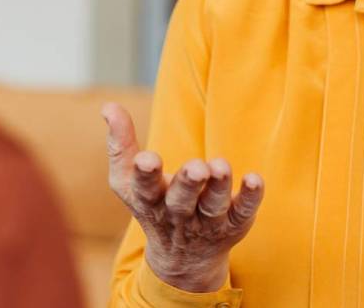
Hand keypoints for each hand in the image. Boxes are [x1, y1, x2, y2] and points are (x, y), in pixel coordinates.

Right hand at [102, 102, 264, 293]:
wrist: (183, 258)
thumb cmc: (154, 204)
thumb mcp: (129, 181)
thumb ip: (121, 144)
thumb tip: (108, 106)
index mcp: (149, 201)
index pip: (144, 189)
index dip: (145, 174)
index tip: (147, 159)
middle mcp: (178, 214)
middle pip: (181, 201)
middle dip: (188, 183)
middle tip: (196, 167)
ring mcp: (207, 222)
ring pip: (213, 206)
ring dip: (218, 187)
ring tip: (220, 167)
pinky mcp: (233, 224)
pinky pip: (243, 211)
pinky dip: (249, 197)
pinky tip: (254, 179)